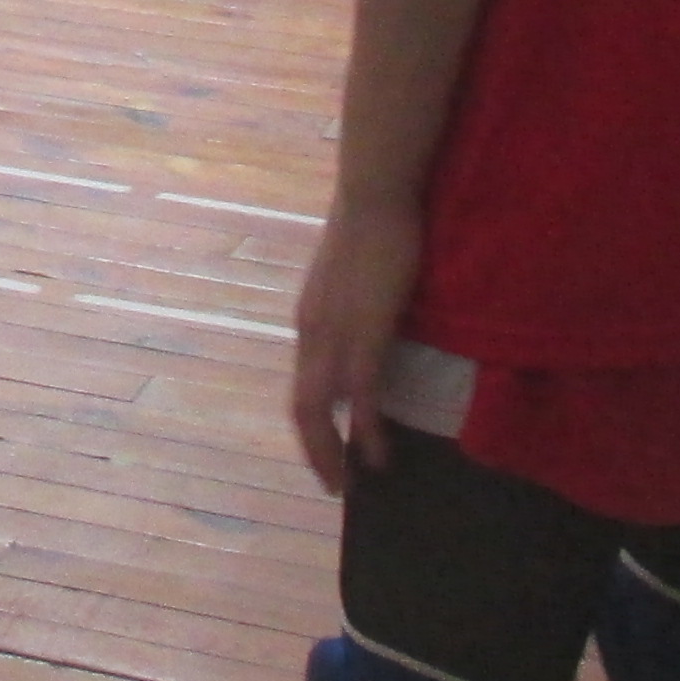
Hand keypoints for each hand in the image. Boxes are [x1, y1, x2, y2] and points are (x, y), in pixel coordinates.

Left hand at [286, 199, 423, 492]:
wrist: (375, 195)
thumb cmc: (372, 226)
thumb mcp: (353, 275)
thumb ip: (353, 301)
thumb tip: (367, 316)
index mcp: (310, 319)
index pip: (302, 383)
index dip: (311, 422)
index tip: (326, 449)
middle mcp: (312, 333)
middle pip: (302, 407)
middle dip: (315, 451)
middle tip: (331, 485)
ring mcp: (335, 335)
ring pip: (321, 410)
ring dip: (333, 452)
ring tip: (349, 483)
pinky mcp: (365, 334)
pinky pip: (360, 397)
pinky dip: (367, 432)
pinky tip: (378, 457)